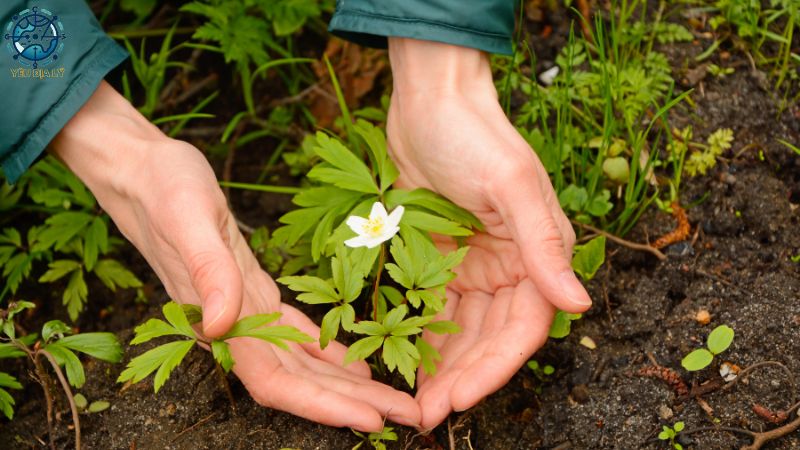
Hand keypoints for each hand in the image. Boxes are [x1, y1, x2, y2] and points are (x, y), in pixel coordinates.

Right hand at [50, 81, 420, 430]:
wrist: (143, 171)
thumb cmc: (164, 190)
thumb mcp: (188, 220)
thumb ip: (207, 274)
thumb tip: (218, 327)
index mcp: (220, 318)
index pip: (276, 382)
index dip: (321, 405)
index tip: (370, 419)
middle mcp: (234, 324)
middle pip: (299, 382)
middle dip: (351, 403)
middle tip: (408, 416)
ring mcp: (244, 309)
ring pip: (302, 363)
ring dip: (346, 384)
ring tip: (392, 397)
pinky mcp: (252, 288)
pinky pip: (296, 333)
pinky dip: (326, 351)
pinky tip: (354, 361)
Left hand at [386, 38, 591, 427]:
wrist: (431, 101)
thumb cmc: (476, 134)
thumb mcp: (511, 184)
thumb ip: (542, 246)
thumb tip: (579, 305)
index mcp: (538, 253)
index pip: (523, 327)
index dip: (495, 369)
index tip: (459, 400)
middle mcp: (510, 266)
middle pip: (489, 339)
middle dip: (462, 378)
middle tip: (427, 415)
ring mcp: (473, 265)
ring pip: (462, 332)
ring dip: (442, 367)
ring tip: (414, 403)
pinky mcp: (439, 258)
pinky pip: (433, 308)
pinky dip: (423, 337)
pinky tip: (404, 363)